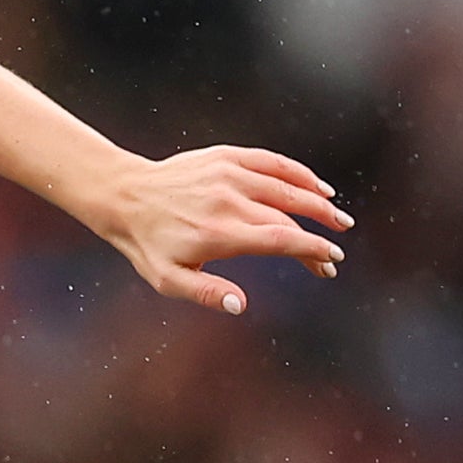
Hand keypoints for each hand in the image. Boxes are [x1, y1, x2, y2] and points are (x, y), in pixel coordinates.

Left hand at [90, 146, 350, 314]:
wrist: (124, 196)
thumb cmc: (147, 243)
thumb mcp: (167, 279)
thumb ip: (205, 293)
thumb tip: (240, 305)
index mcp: (219, 233)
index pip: (280, 240)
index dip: (312, 251)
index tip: (331, 262)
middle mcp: (228, 200)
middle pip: (289, 219)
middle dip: (317, 238)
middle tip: (334, 256)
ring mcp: (229, 174)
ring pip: (287, 187)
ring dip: (318, 204)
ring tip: (338, 220)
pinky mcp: (227, 156)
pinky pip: (273, 162)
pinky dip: (300, 174)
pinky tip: (319, 187)